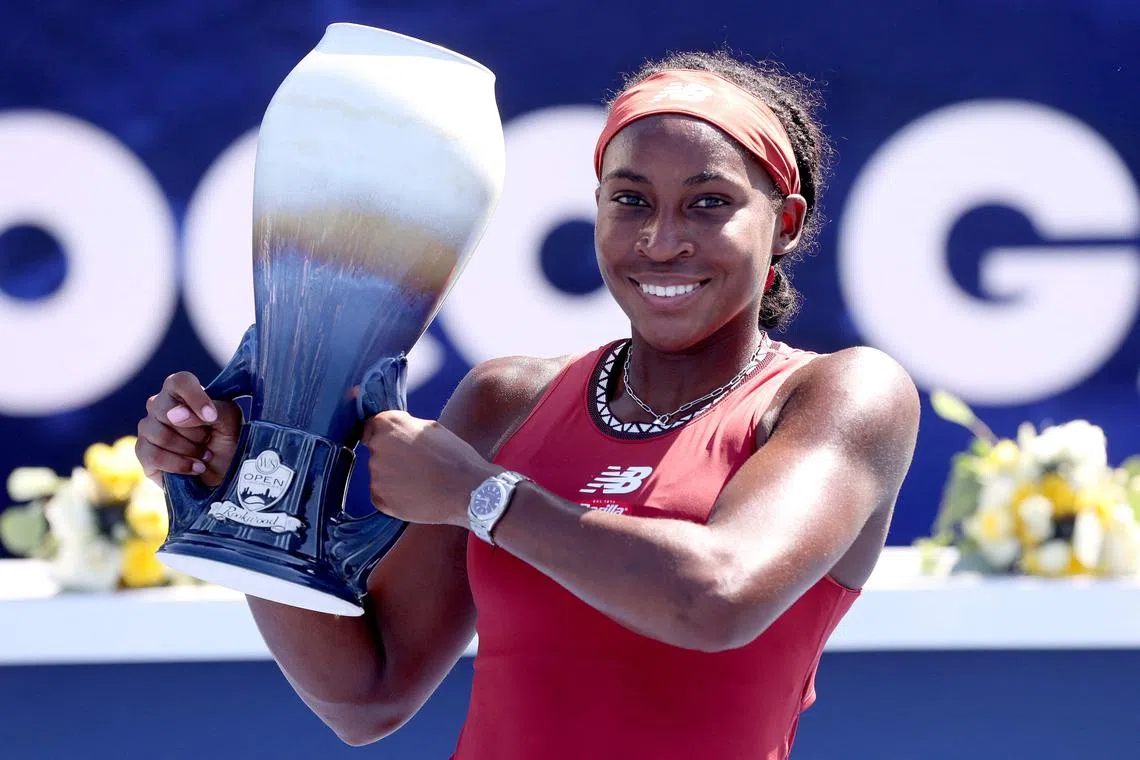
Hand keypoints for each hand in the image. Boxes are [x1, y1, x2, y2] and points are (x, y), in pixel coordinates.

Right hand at [136, 372, 242, 487]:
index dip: (195, 398)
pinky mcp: (142, 451)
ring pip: (160, 435)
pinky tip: (195, 468)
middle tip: (208, 441)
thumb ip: (212, 410)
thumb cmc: (226, 441)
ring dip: (190, 450)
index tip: (211, 417)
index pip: (180, 381)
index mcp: (182, 392)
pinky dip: (179, 465)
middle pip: (167, 411)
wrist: (222, 473)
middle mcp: (160, 405)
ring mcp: (148, 428)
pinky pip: (154, 456)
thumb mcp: (231, 421)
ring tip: (204, 456)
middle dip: (195, 432)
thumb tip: (176, 414)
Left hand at [362, 410, 497, 526]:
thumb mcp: (432, 429)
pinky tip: (415, 495)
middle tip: (415, 465)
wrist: (467, 490)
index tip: (395, 442)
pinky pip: (382, 494)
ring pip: (380, 474)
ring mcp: (376, 475)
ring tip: (419, 481)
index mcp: (389, 425)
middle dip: (391, 456)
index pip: (371, 426)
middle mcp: (377, 447)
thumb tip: (398, 432)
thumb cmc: (455, 457)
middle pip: (376, 450)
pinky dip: (394, 495)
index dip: (384, 434)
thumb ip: (408, 427)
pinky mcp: (379, 499)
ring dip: (393, 477)